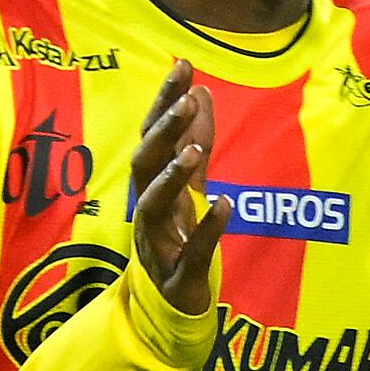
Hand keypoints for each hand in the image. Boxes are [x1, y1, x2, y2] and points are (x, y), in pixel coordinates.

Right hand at [131, 59, 223, 312]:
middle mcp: (148, 211)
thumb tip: (202, 88)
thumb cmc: (178, 239)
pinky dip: (207, 229)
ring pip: (153, 207)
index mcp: (151, 187)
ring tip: (195, 151)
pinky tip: (224, 206)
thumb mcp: (191, 185)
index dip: (164, 101)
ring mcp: (158, 246)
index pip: (152, 136)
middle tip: (186, 100)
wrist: (174, 306)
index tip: (181, 64)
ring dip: (172, 177)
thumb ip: (196, 140)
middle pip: (144, 164)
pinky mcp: (178, 278)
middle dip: (163, 132)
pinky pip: (191, 253)